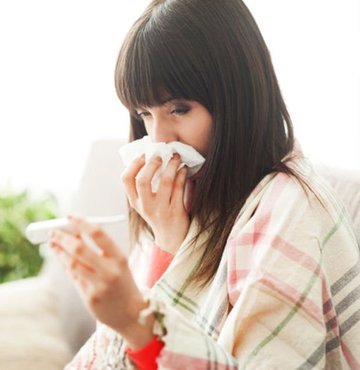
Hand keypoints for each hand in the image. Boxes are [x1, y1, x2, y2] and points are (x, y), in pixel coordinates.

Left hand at [50, 215, 153, 347]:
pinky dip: (65, 264)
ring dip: (59, 251)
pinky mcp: (90, 298)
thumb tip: (75, 233)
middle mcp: (110, 271)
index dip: (81, 222)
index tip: (69, 216)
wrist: (132, 313)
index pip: (98, 234)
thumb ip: (99, 250)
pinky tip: (60, 257)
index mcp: (119, 258)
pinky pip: (73, 277)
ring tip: (53, 243)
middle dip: (63, 237)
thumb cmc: (123, 283)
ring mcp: (99, 285)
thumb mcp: (118, 263)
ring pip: (72, 263)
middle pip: (79, 248)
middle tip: (53, 230)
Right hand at [122, 153, 189, 253]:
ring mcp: (161, 209)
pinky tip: (183, 169)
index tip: (143, 155)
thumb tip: (150, 156)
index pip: (126, 180)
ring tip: (176, 157)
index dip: (134, 164)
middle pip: (143, 181)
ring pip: (166, 182)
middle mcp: (146, 206)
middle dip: (152, 164)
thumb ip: (143, 185)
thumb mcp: (144, 203)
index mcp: (135, 202)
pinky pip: (179, 188)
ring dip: (172, 166)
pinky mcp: (176, 211)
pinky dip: (182, 175)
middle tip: (160, 156)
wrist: (171, 238)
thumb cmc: (158, 214)